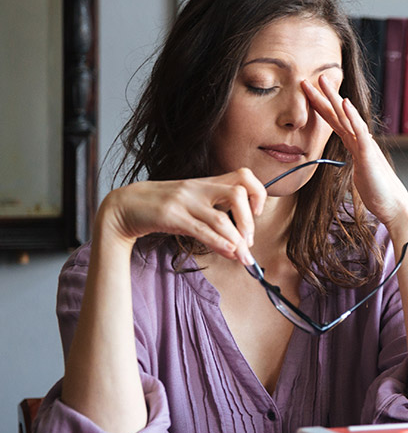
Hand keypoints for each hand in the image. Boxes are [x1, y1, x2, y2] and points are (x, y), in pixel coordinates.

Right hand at [100, 169, 265, 264]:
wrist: (125, 205)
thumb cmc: (163, 207)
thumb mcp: (193, 202)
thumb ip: (215, 215)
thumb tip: (239, 242)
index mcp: (207, 183)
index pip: (243, 176)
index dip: (257, 193)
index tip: (257, 213)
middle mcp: (198, 188)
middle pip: (238, 194)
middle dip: (250, 221)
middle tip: (249, 241)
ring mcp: (185, 201)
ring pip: (221, 218)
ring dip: (237, 241)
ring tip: (243, 256)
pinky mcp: (171, 216)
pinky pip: (201, 230)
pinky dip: (219, 243)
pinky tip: (229, 252)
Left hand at [303, 75, 407, 228]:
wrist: (394, 206)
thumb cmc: (379, 193)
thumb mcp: (361, 174)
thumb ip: (356, 162)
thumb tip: (353, 157)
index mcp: (356, 146)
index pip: (335, 122)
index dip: (321, 107)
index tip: (309, 93)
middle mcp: (361, 141)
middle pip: (339, 114)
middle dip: (324, 96)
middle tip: (310, 77)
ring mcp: (365, 146)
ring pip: (347, 117)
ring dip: (335, 98)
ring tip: (323, 81)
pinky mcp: (369, 154)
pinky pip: (359, 132)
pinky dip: (352, 117)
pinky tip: (346, 103)